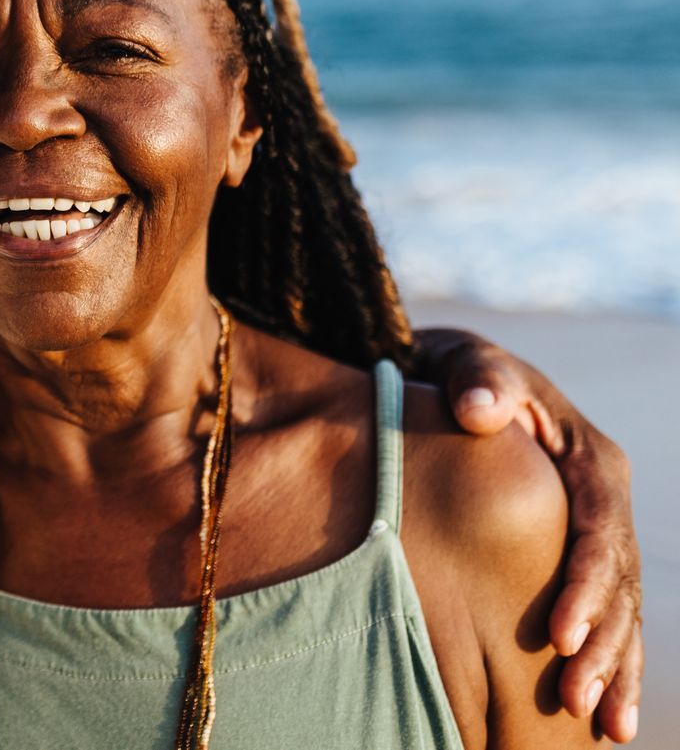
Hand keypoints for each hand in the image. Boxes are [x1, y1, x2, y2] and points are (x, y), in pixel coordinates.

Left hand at [415, 328, 641, 742]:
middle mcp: (607, 503)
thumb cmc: (460, 375)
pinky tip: (607, 721)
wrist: (456, 382)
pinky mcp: (579, 560)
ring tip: (602, 724)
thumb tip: (482, 407)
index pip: (599, 533)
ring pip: (621, 612)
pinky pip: (608, 619)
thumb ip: (479, 379)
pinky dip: (612, 666)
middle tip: (575, 699)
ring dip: (613, 668)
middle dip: (601, 645)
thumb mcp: (469, 363)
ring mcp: (599, 534)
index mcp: (591, 460)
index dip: (582, 586)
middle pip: (617, 585)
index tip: (557, 635)